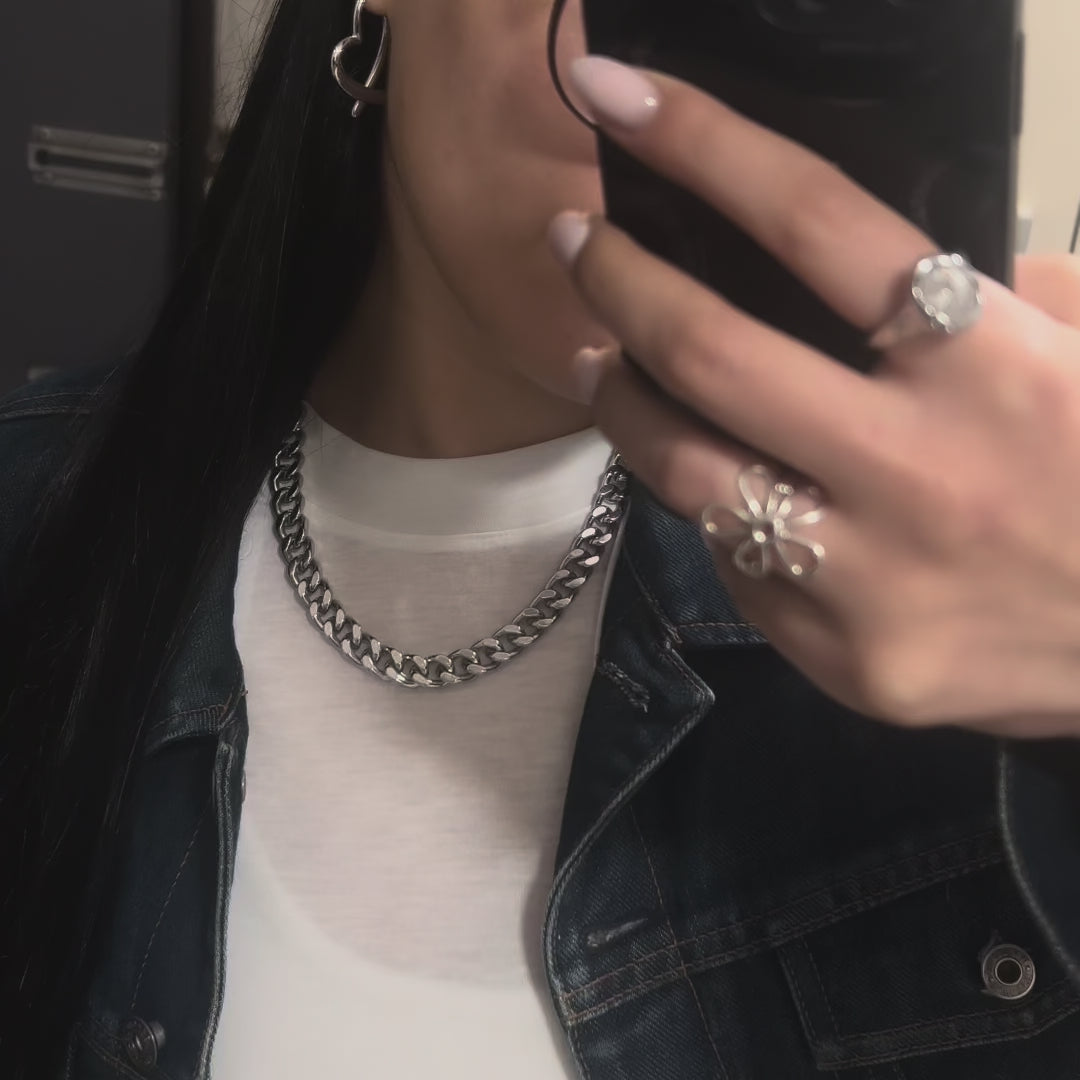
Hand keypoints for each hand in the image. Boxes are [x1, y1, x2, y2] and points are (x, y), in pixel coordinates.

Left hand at [548, 57, 1079, 738]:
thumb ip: (1023, 300)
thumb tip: (926, 266)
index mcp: (994, 368)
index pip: (818, 225)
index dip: (705, 145)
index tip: (618, 97)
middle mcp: (917, 471)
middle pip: (713, 352)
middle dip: (620, 283)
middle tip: (574, 243)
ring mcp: (869, 578)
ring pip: (687, 472)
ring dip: (619, 403)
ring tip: (593, 362)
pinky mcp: (842, 656)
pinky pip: (738, 567)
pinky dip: (710, 512)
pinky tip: (709, 485)